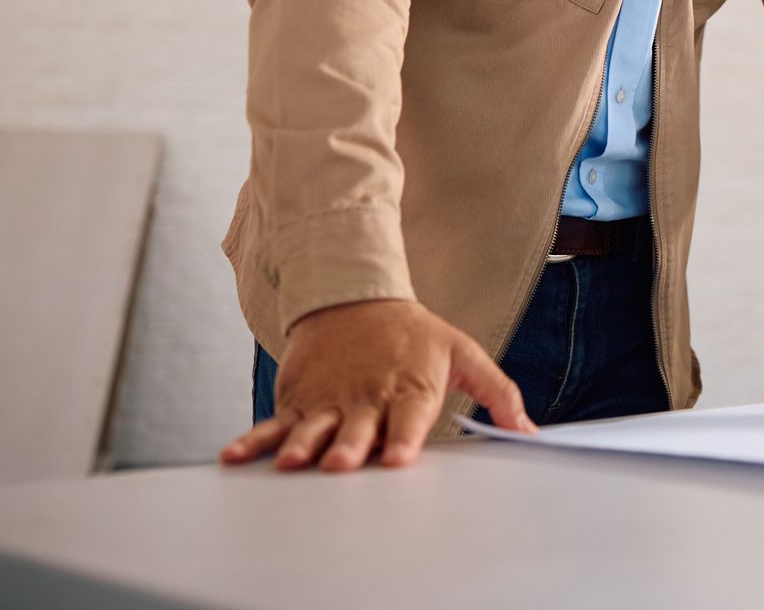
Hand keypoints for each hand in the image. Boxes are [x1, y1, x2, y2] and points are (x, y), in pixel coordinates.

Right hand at [219, 299, 534, 471]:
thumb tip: (529, 430)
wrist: (353, 297)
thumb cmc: (412, 334)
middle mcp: (366, 398)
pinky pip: (272, 424)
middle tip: (342, 465)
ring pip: (311, 428)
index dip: (402, 439)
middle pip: (356, 428)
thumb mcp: (462, 352)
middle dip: (348, 448)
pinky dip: (252, 441)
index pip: (408, 418)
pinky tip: (234, 458)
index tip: (399, 460)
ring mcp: (328, 400)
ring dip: (300, 447)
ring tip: (288, 464)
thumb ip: (497, 392)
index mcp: (409, 388)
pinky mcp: (297, 400)